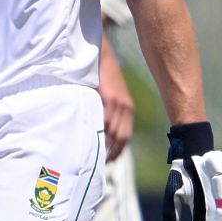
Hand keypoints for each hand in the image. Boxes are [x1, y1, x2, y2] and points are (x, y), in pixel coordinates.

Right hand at [97, 38, 134, 161]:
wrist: (103, 57)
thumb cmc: (104, 77)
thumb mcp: (111, 96)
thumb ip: (108, 112)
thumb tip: (99, 129)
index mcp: (128, 110)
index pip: (125, 137)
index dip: (118, 151)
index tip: (109, 161)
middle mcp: (126, 109)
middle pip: (121, 137)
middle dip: (113, 152)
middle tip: (101, 163)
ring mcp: (119, 104)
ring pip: (114, 131)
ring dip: (106, 144)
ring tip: (95, 155)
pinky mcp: (111, 98)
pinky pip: (106, 119)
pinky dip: (101, 130)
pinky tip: (93, 138)